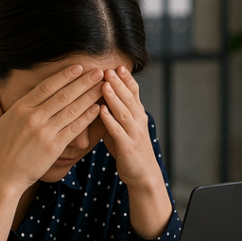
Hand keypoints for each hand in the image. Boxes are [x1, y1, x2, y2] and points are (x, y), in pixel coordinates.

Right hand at [0, 64, 104, 190]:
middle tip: (99, 71)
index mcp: (20, 108)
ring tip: (103, 86)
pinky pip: (74, 128)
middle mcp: (33, 117)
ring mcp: (44, 132)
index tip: (79, 66)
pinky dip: (87, 117)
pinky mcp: (54, 146)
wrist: (3, 176)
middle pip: (63, 95)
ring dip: (90, 96)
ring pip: (72, 109)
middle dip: (83, 81)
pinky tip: (98, 108)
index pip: (47, 87)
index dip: (64, 75)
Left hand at [100, 66, 172, 238]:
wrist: (143, 174)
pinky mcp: (128, 146)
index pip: (134, 93)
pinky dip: (109, 120)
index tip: (119, 66)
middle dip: (119, 83)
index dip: (127, 80)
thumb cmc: (129, 150)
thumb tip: (99, 98)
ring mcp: (134, 133)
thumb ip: (113, 113)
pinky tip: (101, 111)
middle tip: (109, 69)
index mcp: (137, 115)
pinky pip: (117, 131)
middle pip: (129, 98)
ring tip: (104, 84)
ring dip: (114, 97)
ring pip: (124, 112)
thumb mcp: (122, 128)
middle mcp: (138, 121)